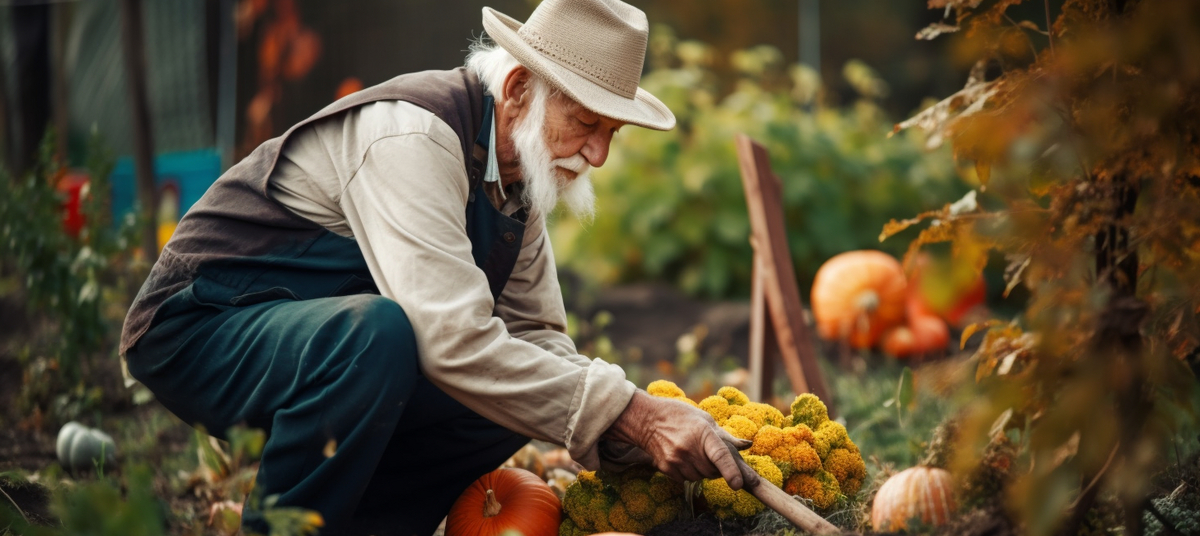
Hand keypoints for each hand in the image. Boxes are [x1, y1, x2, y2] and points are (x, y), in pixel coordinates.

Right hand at [605, 390, 752, 488]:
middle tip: (707, 454)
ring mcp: (675, 459)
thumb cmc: (679, 415)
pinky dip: (687, 473)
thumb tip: (746, 445)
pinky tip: (681, 458)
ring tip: (692, 453)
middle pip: (712, 471)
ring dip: (701, 471)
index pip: (720, 455)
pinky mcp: (666, 468)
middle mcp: (688, 447)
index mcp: (702, 432)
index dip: (730, 471)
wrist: (646, 419)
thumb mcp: (704, 419)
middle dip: (716, 468)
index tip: (737, 484)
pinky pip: (685, 479)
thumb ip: (724, 436)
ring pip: (699, 478)